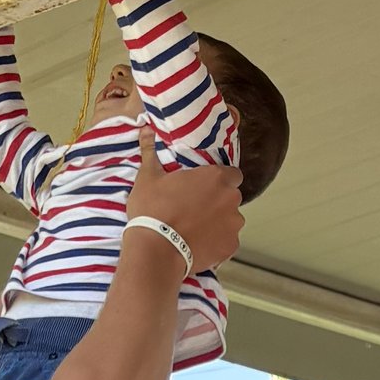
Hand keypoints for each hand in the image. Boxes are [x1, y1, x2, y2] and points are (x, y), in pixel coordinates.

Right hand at [125, 122, 243, 277]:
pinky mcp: (230, 247)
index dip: (220, 179)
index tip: (205, 186)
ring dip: (219, 221)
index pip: (232, 174)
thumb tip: (146, 129)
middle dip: (218, 201)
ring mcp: (234, 225)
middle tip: (194, 207)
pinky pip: (227, 241)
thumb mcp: (148, 177)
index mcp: (216, 178)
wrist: (156, 250)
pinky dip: (217, 242)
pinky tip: (198, 243)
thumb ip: (151, 151)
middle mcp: (231, 199)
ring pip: (231, 220)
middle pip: (231, 197)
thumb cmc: (153, 209)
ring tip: (195, 228)